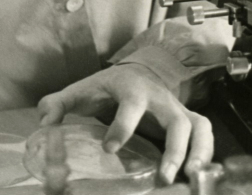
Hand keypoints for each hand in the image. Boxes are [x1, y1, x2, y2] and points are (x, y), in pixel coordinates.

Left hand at [36, 64, 212, 184]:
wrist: (137, 72)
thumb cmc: (108, 87)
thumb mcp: (82, 90)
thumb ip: (58, 104)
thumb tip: (44, 123)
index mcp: (131, 87)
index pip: (131, 103)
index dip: (123, 125)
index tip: (109, 148)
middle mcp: (159, 97)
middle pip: (175, 118)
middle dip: (174, 148)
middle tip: (165, 175)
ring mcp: (176, 108)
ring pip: (197, 126)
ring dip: (198, 152)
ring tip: (191, 178)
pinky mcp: (187, 119)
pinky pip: (205, 132)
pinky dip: (207, 152)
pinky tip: (198, 174)